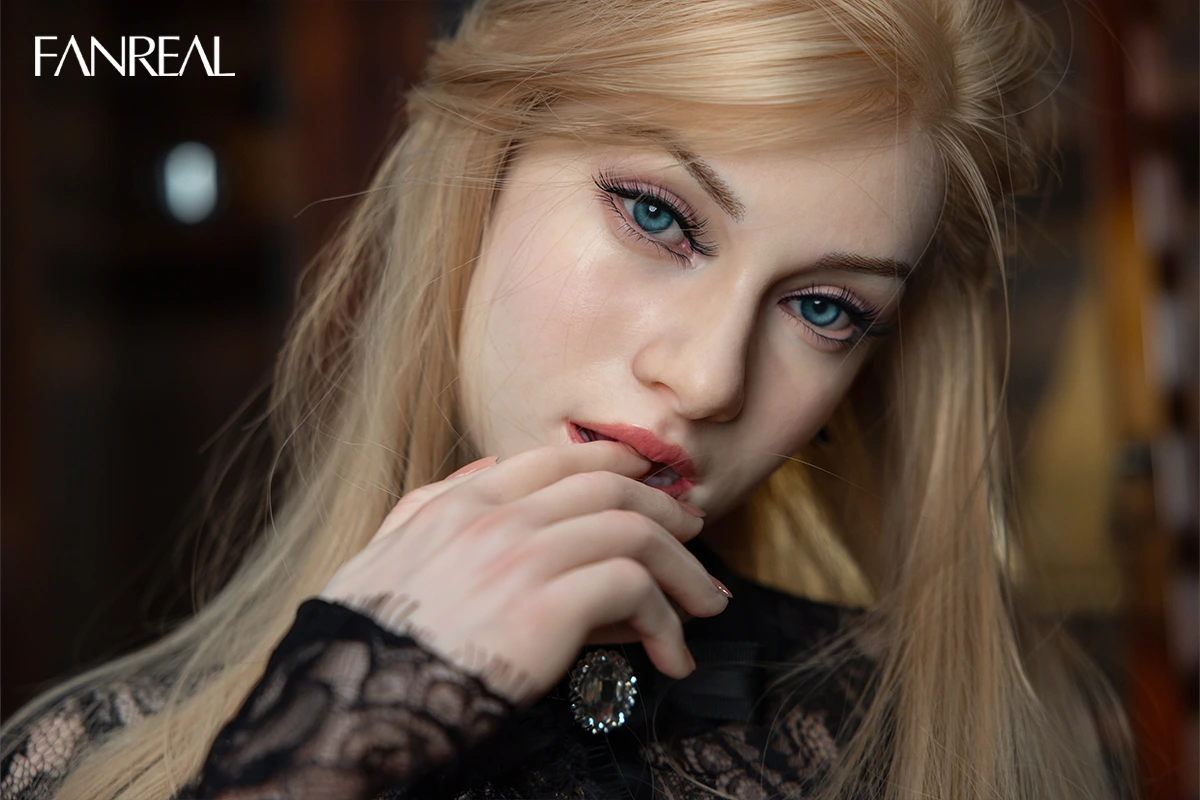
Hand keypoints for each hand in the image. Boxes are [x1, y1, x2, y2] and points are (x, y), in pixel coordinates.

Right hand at [319, 440, 729, 706]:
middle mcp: (496, 516)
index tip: (654, 485)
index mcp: (461, 501)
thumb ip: (436, 504)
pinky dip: (666, 621)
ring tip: (706, 604)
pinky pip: (634, 590)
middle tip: (695, 539)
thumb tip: (488, 473)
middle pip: (610, 487)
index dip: (620, 465)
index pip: (560, 458)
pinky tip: (672, 655)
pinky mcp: (546, 605)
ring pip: (634, 532)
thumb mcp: (391, 554)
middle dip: (665, 511)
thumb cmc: (370, 640)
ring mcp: (521, 556)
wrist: (349, 701)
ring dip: (683, 571)